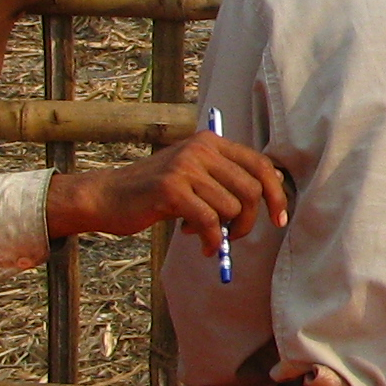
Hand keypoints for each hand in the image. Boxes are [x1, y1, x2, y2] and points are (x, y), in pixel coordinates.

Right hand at [48, 128, 290, 244]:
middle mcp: (200, 149)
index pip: (261, 164)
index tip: (279, 219)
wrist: (107, 196)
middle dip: (249, 221)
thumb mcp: (194, 176)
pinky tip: (199, 244)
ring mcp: (185, 167)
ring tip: (203, 235)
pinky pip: (210, 221)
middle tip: (235, 236)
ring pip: (232, 208)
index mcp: (210, 142)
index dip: (276, 195)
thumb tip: (273, 188)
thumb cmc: (154, 193)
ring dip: (225, 232)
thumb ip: (227, 179)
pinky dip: (211, 240)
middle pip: (251, 189)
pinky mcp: (171, 189)